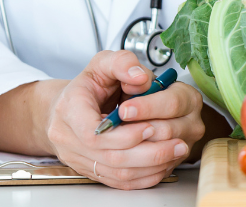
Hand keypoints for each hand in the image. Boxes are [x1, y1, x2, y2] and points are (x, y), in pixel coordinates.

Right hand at [44, 50, 203, 189]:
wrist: (69, 107)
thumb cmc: (88, 84)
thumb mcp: (104, 62)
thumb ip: (123, 63)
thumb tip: (141, 77)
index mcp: (69, 108)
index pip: (94, 133)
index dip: (124, 134)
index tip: (150, 126)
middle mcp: (68, 138)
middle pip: (110, 157)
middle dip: (147, 151)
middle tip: (176, 141)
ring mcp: (78, 159)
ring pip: (117, 173)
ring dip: (151, 165)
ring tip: (176, 150)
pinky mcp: (91, 171)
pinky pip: (119, 182)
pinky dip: (144, 176)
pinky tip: (164, 164)